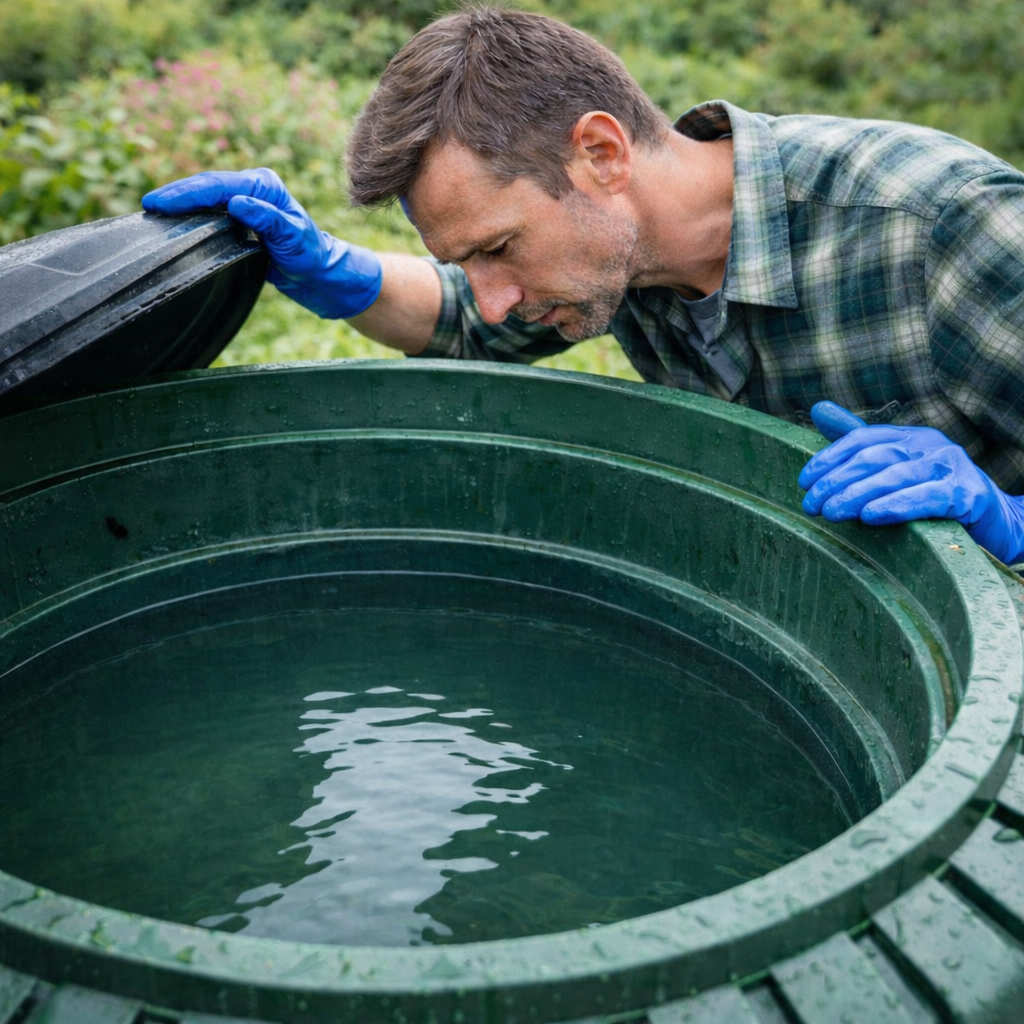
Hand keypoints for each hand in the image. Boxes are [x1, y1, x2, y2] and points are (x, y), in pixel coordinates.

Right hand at [142, 168, 381, 318]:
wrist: (322, 274)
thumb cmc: (311, 256)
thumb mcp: (292, 239)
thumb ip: (267, 219)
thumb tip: (237, 202)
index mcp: (264, 186)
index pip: (218, 185)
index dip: (187, 193)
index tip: (161, 202)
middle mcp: (254, 188)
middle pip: (207, 185)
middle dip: (177, 194)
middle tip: (149, 204)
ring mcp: (247, 202)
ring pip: (206, 197)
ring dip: (181, 202)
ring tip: (154, 209)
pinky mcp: (242, 219)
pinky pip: (211, 211)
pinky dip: (192, 214)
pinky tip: (176, 221)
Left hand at [798, 401, 1023, 564]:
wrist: (998, 521)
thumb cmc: (938, 495)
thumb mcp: (899, 468)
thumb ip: (860, 443)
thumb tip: (817, 410)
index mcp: (911, 437)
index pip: (861, 439)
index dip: (828, 458)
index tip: (803, 481)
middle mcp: (930, 445)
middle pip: (873, 458)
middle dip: (835, 481)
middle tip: (810, 505)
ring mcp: (950, 467)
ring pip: (894, 477)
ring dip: (856, 495)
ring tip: (830, 513)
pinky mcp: (966, 494)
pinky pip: (925, 498)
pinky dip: (894, 506)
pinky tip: (869, 515)